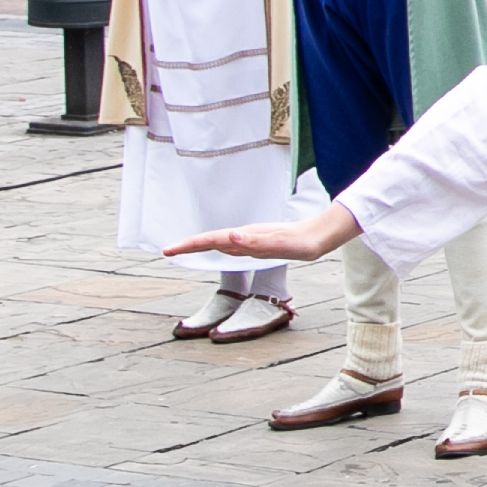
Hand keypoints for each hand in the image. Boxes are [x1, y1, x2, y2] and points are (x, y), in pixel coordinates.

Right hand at [169, 209, 359, 263]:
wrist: (319, 236)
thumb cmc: (301, 243)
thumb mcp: (279, 245)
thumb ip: (255, 243)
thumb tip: (230, 237)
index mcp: (244, 237)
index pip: (209, 240)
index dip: (188, 246)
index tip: (169, 250)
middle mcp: (244, 236)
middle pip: (209, 240)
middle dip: (188, 245)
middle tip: (168, 251)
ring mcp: (250, 239)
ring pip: (218, 241)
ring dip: (200, 245)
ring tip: (183, 249)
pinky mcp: (258, 243)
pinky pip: (231, 245)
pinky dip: (218, 247)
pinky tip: (219, 248)